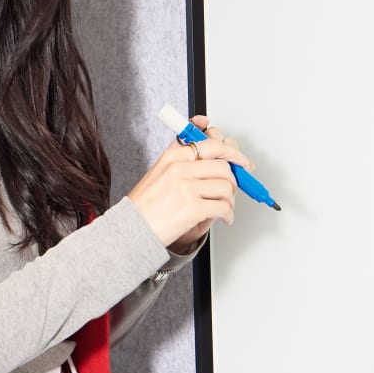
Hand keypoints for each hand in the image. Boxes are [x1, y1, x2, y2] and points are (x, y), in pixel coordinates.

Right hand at [124, 116, 250, 247]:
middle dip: (235, 179)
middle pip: (224, 166)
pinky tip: (224, 217)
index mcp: (173, 156)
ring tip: (225, 206)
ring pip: (226, 186)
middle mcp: (180, 168)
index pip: (211, 144)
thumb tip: (216, 147)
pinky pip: (223, 207)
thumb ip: (184, 158)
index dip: (233, 152)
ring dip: (231, 199)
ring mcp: (186, 188)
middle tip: (234, 187)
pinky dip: (228, 214)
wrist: (131, 228)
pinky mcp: (192, 208)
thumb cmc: (146, 204)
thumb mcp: (160, 172)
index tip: (242, 160)